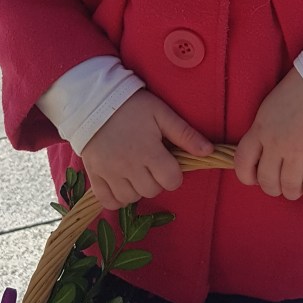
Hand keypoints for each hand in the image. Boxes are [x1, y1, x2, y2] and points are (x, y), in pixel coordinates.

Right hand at [80, 90, 212, 209]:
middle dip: (156, 181)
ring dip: (137, 190)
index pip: (171, 181)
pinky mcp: (94, 175)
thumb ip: (185, 134)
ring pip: (131, 199)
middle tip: (151, 164)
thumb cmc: (132, 106)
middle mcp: (128, 166)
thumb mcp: (162, 114)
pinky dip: (117, 199)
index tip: (168, 163)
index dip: (174, 174)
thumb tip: (208, 152)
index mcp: (148, 151)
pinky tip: (121, 184)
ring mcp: (109, 173)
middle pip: (152, 191)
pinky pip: (108, 201)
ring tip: (136, 172)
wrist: (94, 101)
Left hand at [234, 70, 302, 206]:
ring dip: (291, 192)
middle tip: (277, 186)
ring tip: (294, 190)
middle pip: (267, 179)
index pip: (242, 162)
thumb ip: (262, 130)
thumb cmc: (295, 90)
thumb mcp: (268, 109)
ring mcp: (299, 150)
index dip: (246, 176)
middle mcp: (276, 144)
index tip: (252, 179)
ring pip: (290, 184)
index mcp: (259, 130)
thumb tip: (262, 151)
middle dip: (271, 188)